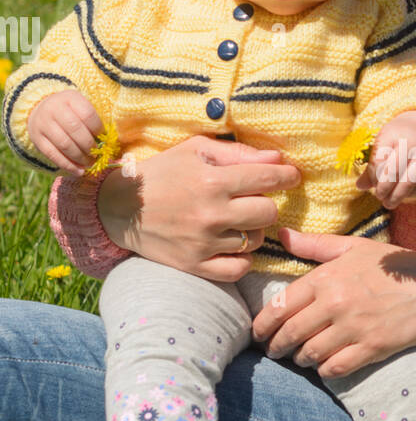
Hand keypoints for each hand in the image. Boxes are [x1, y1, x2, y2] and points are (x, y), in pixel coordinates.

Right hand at [27, 90, 104, 174]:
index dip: (98, 129)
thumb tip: (108, 142)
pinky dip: (68, 166)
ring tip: (90, 163)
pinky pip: (53, 155)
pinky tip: (79, 172)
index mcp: (70, 98)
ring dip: (80, 158)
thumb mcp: (80, 107)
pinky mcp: (37, 139)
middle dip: (90, 146)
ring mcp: (43, 124)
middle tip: (97, 155)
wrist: (40, 110)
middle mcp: (54, 109)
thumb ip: (93, 120)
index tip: (104, 139)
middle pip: (75, 130)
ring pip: (65, 144)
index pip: (87, 115)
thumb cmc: (69, 111)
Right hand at [97, 135, 301, 281]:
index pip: (267, 178)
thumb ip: (239, 153)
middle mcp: (210, 214)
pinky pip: (239, 269)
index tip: (291, 176)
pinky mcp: (194, 265)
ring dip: (253, 229)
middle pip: (268, 213)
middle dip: (265, 202)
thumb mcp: (195, 151)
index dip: (287, 176)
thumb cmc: (162, 173)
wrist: (119, 208)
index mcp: (212, 180)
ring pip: (256, 241)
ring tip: (235, 220)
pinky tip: (232, 245)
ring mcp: (203, 243)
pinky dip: (241, 259)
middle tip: (251, 199)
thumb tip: (278, 159)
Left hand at [250, 227, 415, 376]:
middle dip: (276, 346)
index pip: (279, 306)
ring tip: (300, 357)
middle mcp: (335, 304)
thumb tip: (282, 234)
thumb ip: (314, 244)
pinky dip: (324, 370)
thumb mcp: (353, 247)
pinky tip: (324, 367)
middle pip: (290, 333)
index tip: (259, 333)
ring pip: (310, 353)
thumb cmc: (394, 265)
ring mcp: (353, 328)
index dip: (263, 324)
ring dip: (300, 359)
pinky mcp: (371, 348)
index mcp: (326, 278)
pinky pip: (335, 368)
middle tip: (274, 351)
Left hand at [355, 110, 415, 208]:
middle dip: (384, 189)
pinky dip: (412, 193)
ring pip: (411, 181)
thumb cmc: (399, 136)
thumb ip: (372, 164)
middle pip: (395, 172)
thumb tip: (360, 186)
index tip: (372, 184)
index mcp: (394, 134)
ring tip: (389, 203)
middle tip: (379, 196)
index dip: (374, 176)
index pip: (379, 160)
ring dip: (398, 196)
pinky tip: (404, 195)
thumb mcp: (383, 142)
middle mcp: (413, 143)